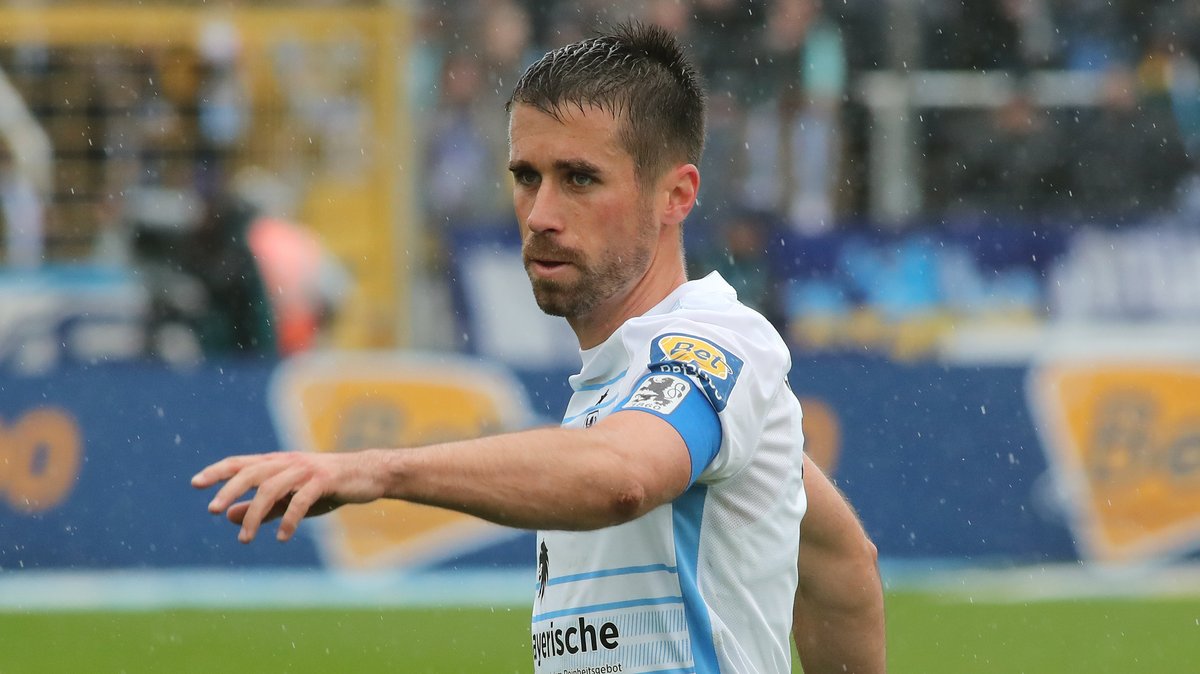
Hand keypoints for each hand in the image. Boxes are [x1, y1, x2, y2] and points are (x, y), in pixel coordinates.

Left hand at [191, 450, 384, 543]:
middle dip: (229, 490)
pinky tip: (281, 537)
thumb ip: (262, 507)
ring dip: (255, 515)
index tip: (195, 483)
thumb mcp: (290, 498)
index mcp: (278, 463)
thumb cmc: (328, 487)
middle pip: (252, 473)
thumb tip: (226, 515)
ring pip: (272, 489)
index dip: (218, 471)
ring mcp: (306, 470)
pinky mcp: (324, 480)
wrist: (368, 475)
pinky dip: (289, 520)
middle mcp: (288, 462)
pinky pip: (301, 500)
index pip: (241, 463)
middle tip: (210, 510)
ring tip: (244, 538)